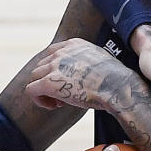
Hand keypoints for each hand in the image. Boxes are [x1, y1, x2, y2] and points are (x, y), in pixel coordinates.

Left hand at [25, 38, 140, 111]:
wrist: (118, 88)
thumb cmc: (116, 79)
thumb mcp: (102, 60)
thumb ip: (88, 60)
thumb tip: (85, 72)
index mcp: (74, 44)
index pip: (51, 53)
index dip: (55, 70)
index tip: (67, 81)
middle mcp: (61, 53)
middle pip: (41, 67)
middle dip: (49, 81)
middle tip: (65, 95)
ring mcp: (54, 66)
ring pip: (34, 78)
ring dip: (44, 91)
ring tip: (60, 102)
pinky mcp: (49, 83)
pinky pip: (31, 90)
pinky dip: (39, 100)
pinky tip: (54, 106)